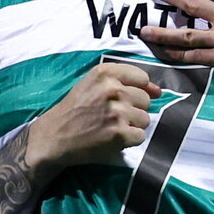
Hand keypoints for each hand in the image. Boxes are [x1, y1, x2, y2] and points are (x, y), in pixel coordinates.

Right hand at [34, 62, 161, 167]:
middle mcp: (113, 89)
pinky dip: (129, 140)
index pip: (142, 78)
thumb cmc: (75, 109)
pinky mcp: (119, 133)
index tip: (122, 99)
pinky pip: (140, 136)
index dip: (136, 90)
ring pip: (145, 119)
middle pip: (145, 100)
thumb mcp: (93, 85)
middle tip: (112, 116)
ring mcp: (117, 112)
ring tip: (111, 127)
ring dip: (132, 125)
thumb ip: (125, 82)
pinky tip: (112, 138)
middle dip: (133, 109)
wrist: (54, 136)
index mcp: (105, 73)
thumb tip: (159, 91)